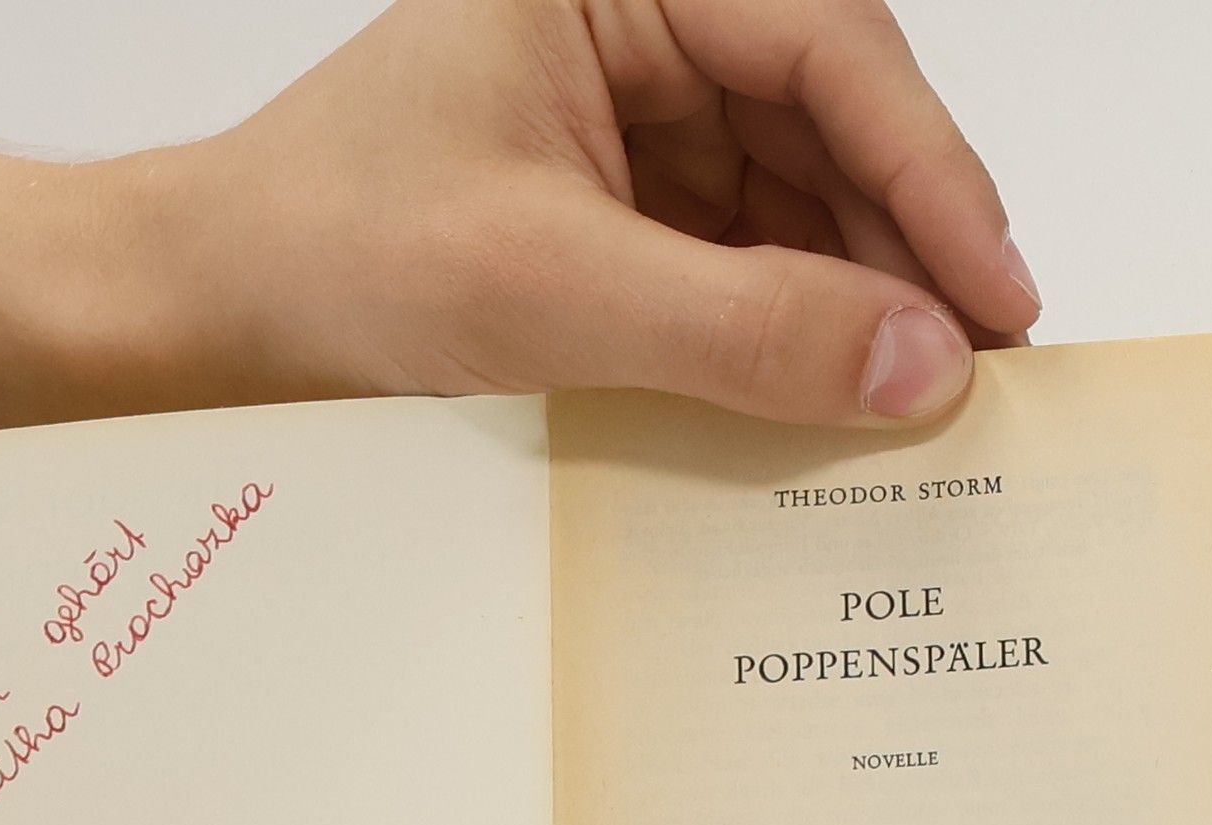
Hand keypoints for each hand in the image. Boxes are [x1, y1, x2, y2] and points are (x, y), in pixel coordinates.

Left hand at [91, 0, 1038, 427]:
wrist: (214, 317)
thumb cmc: (331, 253)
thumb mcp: (551, 289)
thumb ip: (744, 328)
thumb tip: (921, 365)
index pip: (827, 47)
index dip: (930, 176)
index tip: (997, 296)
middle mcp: (639, 24)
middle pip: (830, 120)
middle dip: (901, 244)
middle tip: (972, 367)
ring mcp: (632, 116)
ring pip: (797, 194)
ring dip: (853, 295)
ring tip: (906, 400)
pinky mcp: (620, 204)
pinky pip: (741, 255)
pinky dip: (785, 326)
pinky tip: (820, 393)